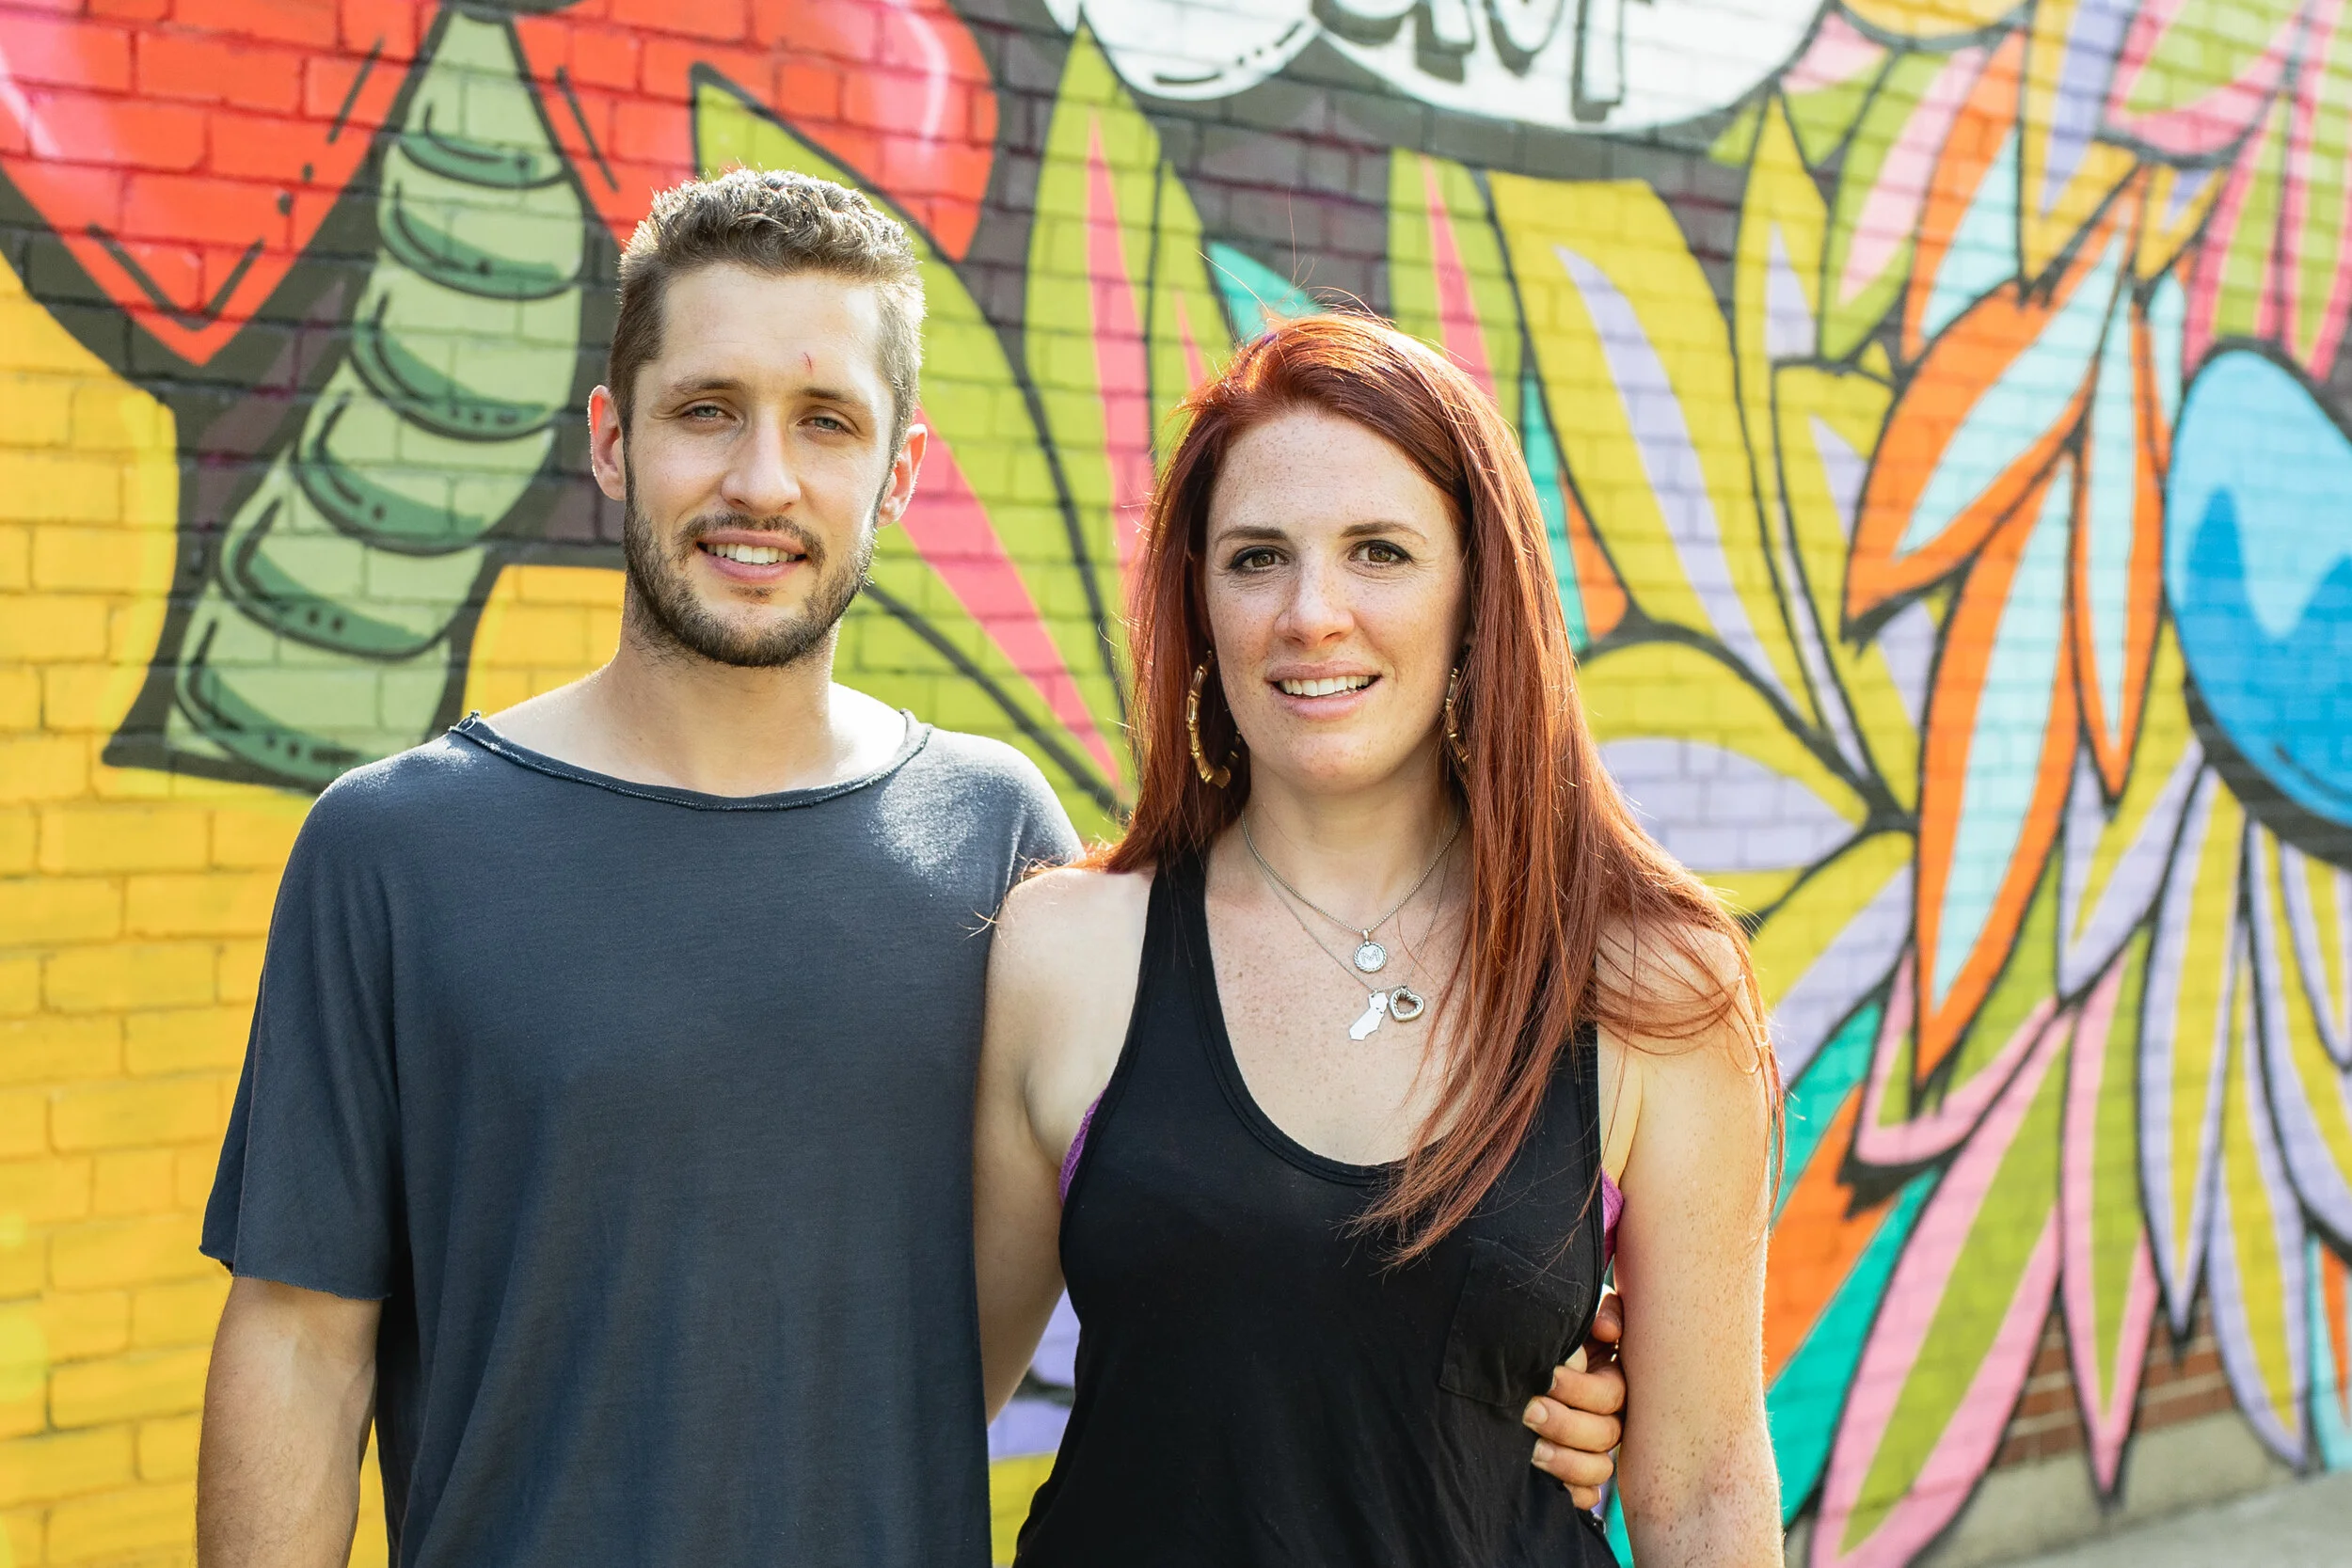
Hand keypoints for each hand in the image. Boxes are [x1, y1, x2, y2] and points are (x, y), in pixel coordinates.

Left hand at [1525, 1290, 1624, 1509]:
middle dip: (1566, 1423)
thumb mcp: (1570, 1318)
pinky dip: (1571, 1492)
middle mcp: (1607, 1415)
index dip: (1581, 1389)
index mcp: (1610, 1378)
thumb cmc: (1541, 1332)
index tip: (1546, 1377)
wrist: (1505, 1353)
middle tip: (1529, 1410)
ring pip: (1599, 1469)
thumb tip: (1606, 1330)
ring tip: (1532, 1450)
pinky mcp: (1575, 1475)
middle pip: (1605, 1433)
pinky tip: (1544, 1480)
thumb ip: (1597, 1313)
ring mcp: (1593, 1448)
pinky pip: (1587, 1495)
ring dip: (1567, 1461)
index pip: (1611, 1395)